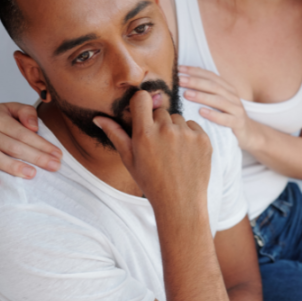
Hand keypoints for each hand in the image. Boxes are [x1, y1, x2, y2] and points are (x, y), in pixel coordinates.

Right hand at [0, 103, 61, 188]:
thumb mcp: (12, 108)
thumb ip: (26, 112)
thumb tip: (35, 127)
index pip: (23, 134)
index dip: (42, 145)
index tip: (58, 155)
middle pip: (13, 147)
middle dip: (36, 157)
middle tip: (54, 167)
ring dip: (14, 168)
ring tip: (32, 174)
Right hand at [93, 90, 211, 212]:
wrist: (180, 202)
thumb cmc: (151, 181)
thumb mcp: (129, 160)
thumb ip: (115, 134)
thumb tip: (98, 118)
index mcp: (144, 134)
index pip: (142, 98)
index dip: (141, 103)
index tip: (142, 113)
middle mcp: (166, 130)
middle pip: (160, 111)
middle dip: (158, 123)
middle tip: (158, 146)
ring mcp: (187, 134)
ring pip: (177, 118)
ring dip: (174, 129)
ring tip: (172, 152)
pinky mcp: (203, 139)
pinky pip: (193, 126)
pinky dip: (189, 135)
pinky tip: (185, 154)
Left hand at [178, 66, 260, 150]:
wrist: (248, 133)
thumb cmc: (228, 116)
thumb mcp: (219, 102)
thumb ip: (206, 92)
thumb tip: (187, 78)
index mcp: (227, 89)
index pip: (211, 76)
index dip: (195, 71)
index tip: (179, 69)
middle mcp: (233, 97)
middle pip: (213, 86)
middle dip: (195, 81)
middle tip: (179, 80)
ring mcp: (237, 110)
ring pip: (219, 100)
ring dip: (201, 96)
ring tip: (186, 94)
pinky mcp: (238, 123)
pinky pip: (226, 119)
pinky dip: (213, 115)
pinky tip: (201, 112)